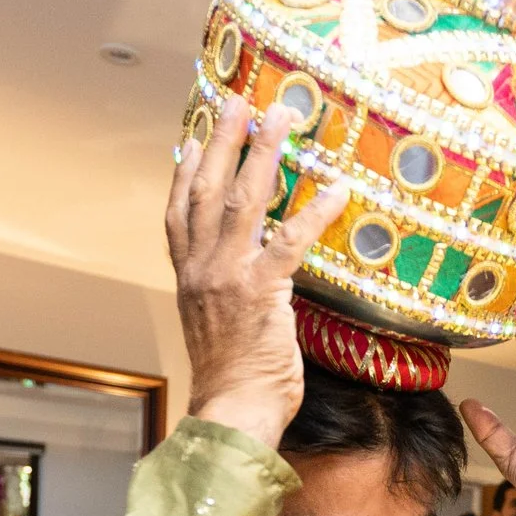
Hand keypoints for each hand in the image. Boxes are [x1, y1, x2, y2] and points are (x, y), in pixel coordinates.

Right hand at [168, 95, 350, 449]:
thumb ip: (227, 296)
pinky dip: (313, 212)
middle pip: (206, 190)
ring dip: (264, 153)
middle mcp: (201, 270)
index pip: (179, 212)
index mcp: (188, 278)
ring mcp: (228, 278)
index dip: (185, 170)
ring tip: (282, 117)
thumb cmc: (234, 383)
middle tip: (239, 100)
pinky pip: (289, 241)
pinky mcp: (261, 293)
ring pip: (243, 201)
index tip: (192, 136)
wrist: (231, 415)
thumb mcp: (219, 329)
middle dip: (222, 140)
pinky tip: (336, 189)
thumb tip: (251, 282)